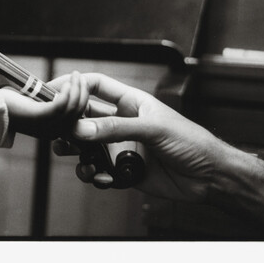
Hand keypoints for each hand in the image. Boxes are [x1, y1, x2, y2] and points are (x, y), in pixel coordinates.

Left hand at [0, 70, 88, 138]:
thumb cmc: (11, 105)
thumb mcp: (35, 105)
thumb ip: (48, 102)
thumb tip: (60, 91)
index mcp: (53, 130)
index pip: (77, 117)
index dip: (82, 99)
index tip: (81, 83)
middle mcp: (54, 132)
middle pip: (78, 113)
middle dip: (82, 92)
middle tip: (80, 76)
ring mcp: (48, 126)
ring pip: (73, 108)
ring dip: (77, 89)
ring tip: (76, 76)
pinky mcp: (40, 117)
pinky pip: (62, 106)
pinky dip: (68, 94)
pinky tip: (68, 84)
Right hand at [54, 73, 232, 202]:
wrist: (210, 177)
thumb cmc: (192, 142)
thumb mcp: (153, 129)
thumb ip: (116, 128)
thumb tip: (82, 129)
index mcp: (130, 102)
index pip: (95, 86)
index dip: (74, 85)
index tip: (53, 90)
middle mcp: (122, 123)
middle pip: (83, 117)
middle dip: (67, 124)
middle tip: (57, 133)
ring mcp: (121, 146)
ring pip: (86, 146)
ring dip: (76, 153)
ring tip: (75, 158)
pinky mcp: (124, 169)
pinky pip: (99, 171)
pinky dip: (94, 175)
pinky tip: (102, 178)